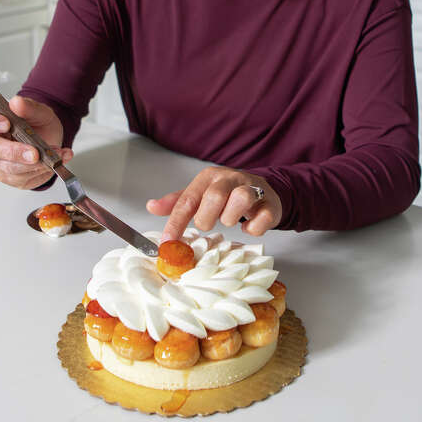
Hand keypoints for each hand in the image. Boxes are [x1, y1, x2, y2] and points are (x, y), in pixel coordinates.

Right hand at [0, 95, 72, 189]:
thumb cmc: (36, 123)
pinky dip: (40, 171)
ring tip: (55, 154)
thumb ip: (29, 107)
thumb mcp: (39, 111)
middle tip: (35, 153)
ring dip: (34, 164)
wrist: (48, 139)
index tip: (6, 123)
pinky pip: (20, 178)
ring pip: (7, 167)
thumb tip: (17, 102)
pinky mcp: (5, 175)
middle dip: (13, 151)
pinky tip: (53, 163)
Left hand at [146, 167, 281, 241]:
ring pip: (241, 199)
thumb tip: (151, 206)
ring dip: (231, 218)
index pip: (187, 200)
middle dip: (208, 218)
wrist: (264, 190)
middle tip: (209, 224)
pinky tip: (248, 226)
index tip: (168, 243)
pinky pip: (262, 218)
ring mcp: (252, 189)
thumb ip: (177, 202)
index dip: (176, 223)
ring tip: (230, 221)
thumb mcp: (200, 194)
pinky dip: (253, 228)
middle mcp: (230, 179)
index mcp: (209, 177)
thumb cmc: (227, 194)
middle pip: (214, 196)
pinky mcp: (270, 204)